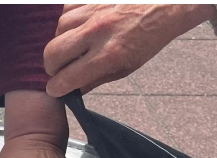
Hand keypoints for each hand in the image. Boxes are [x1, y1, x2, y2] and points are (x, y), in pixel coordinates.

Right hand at [44, 4, 216, 97]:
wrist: (165, 5)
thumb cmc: (148, 36)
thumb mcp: (127, 67)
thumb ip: (97, 79)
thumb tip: (73, 90)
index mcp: (110, 54)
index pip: (67, 77)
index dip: (57, 88)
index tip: (55, 89)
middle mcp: (98, 32)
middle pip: (53, 53)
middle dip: (52, 67)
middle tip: (60, 69)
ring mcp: (93, 12)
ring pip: (57, 31)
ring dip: (60, 41)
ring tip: (73, 45)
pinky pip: (65, 12)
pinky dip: (67, 22)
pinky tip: (78, 26)